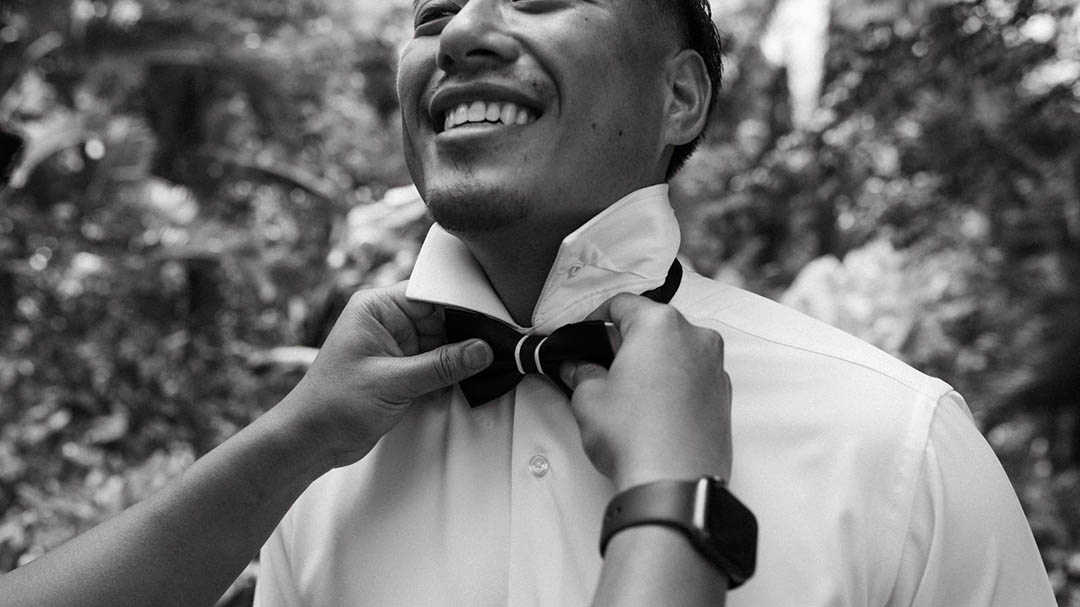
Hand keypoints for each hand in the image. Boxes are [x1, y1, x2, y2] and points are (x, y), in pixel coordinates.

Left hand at [279, 282, 491, 468]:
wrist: (310, 441)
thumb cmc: (333, 405)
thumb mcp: (393, 382)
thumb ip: (441, 365)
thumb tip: (483, 350)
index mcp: (377, 308)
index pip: (430, 293)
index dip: (463, 302)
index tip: (495, 314)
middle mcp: (387, 321)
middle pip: (442, 317)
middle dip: (468, 332)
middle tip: (502, 342)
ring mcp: (396, 346)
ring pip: (443, 342)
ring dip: (462, 356)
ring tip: (493, 362)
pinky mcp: (402, 369)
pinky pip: (436, 363)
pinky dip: (451, 373)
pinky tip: (471, 380)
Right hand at [560, 295, 731, 491]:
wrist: (675, 484)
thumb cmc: (635, 437)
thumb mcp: (589, 398)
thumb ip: (582, 373)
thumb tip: (578, 368)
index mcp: (660, 324)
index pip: (622, 304)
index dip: (595, 319)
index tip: (584, 336)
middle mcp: (695, 337)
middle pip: (653, 324)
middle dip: (626, 340)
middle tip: (600, 364)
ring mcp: (714, 366)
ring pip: (675, 349)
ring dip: (652, 361)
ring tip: (626, 391)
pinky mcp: (723, 395)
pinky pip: (692, 374)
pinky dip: (672, 381)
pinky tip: (652, 408)